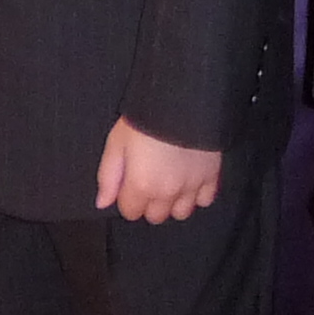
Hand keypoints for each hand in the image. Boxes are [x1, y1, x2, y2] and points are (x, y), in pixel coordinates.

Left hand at [97, 118, 221, 223]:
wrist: (183, 98)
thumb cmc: (146, 116)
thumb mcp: (116, 142)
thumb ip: (108, 177)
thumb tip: (102, 202)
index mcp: (141, 185)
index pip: (130, 212)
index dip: (127, 197)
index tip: (130, 182)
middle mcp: (167, 191)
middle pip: (155, 216)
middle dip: (149, 202)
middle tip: (149, 180)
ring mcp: (191, 185)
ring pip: (181, 213)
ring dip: (173, 202)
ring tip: (170, 183)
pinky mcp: (211, 175)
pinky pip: (205, 200)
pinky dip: (198, 195)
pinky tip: (190, 180)